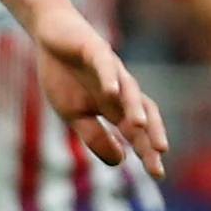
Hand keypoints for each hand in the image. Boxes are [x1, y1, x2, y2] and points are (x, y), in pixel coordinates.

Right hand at [32, 13, 170, 177]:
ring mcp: (111, 69)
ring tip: (139, 126)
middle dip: (152, 133)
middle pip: (144, 112)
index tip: (159, 174)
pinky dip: (109, 77)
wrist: (50, 37)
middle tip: (159, 153)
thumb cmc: (65, 76)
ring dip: (135, 107)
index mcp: (114, 107)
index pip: (137, 132)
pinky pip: (105, 64)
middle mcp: (119, 89)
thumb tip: (120, 161)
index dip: (147, 151)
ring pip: (129, 88)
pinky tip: (111, 92)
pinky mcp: (96, 49)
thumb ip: (95, 136)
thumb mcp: (75, 114)